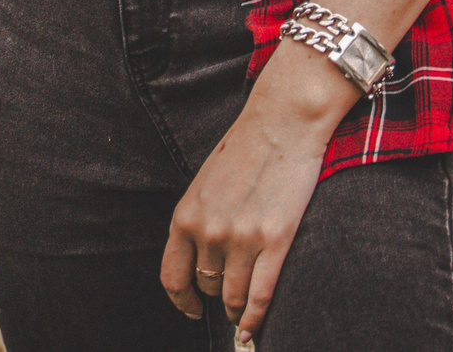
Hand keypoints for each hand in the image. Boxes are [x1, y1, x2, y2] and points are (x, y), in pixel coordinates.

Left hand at [160, 42, 355, 338]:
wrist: (281, 123)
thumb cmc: (245, 148)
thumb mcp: (205, 184)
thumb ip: (199, 219)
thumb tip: (201, 257)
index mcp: (185, 215)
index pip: (171, 276)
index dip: (181, 300)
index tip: (191, 309)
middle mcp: (208, 232)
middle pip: (207, 286)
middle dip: (217, 296)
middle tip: (228, 299)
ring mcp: (241, 238)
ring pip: (233, 296)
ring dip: (237, 310)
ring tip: (242, 313)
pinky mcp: (274, 241)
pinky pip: (260, 295)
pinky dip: (255, 318)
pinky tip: (253, 328)